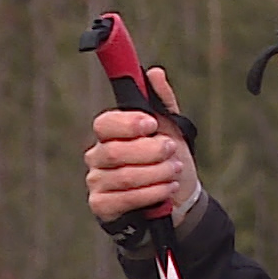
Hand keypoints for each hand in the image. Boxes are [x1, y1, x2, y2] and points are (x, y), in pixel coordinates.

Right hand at [85, 67, 201, 226]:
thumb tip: (154, 73)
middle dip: (152, 152)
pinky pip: (125, 198)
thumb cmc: (171, 159)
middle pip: (117, 152)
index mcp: (111, 134)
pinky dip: (152, 192)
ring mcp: (97, 181)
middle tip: (171, 150)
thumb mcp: (173, 129)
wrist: (181, 198)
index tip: (152, 124)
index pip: (105, 124)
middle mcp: (98, 156)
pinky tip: (168, 188)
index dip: (128, 123)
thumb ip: (163, 102)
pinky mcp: (102, 205)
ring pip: (125, 176)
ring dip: (158, 173)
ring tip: (175, 170)